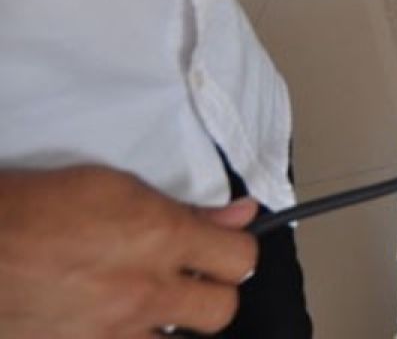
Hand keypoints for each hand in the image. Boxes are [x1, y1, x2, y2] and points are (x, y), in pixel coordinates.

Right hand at [0, 166, 258, 337]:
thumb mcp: (116, 187)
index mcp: (160, 238)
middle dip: (214, 294)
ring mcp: (111, 333)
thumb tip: (243, 213)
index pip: (240, 259)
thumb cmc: (39, 205)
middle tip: (189, 281)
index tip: (224, 248)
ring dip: (170, 325)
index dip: (238, 252)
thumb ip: (187, 207)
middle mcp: (144, 292)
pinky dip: (129, 338)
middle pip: (221, 311)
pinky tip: (111, 323)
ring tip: (149, 308)